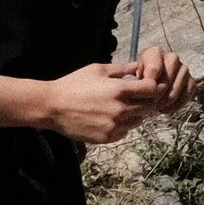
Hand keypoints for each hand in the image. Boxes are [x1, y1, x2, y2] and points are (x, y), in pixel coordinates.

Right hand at [41, 62, 170, 144]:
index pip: (151, 90)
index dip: (150, 86)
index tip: (143, 85)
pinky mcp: (107, 137)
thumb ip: (121, 69)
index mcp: (119, 90)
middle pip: (148, 107)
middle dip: (145, 100)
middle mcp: (120, 109)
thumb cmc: (74, 85)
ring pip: (138, 121)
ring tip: (121, 107)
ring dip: (135, 114)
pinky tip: (111, 118)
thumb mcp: (97, 70)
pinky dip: (123, 126)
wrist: (52, 107)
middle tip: (135, 96)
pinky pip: (125, 132)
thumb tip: (139, 67)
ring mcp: (114, 125)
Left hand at [127, 46, 197, 114]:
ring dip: (164, 103)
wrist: (150, 83)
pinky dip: (175, 106)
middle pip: (166, 82)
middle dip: (156, 97)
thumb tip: (141, 86)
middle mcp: (172, 57)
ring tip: (156, 107)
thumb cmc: (139, 79)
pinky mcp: (192, 80)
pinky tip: (165, 108)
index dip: (148, 86)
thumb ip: (134, 79)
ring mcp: (184, 68)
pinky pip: (186, 96)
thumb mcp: (131, 76)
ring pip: (175, 91)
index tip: (143, 94)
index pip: (154, 69)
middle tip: (149, 104)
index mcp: (155, 52)